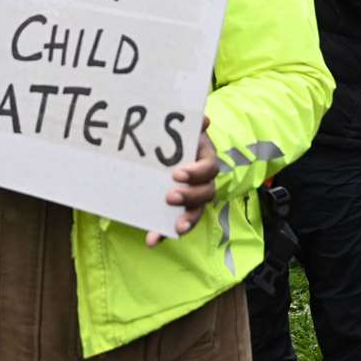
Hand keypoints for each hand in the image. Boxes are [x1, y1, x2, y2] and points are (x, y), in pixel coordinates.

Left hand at [146, 119, 218, 246]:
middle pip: (205, 193)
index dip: (196, 173)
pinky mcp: (179, 211)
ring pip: (196, 212)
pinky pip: (175, 225)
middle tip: (170, 197)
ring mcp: (193, 199)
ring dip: (187, 221)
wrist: (162, 151)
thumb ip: (191, 124)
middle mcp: (203, 182)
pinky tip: (152, 240)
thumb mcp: (183, 130)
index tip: (177, 174)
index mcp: (204, 160)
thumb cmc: (175, 139)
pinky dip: (165, 234)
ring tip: (176, 228)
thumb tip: (203, 120)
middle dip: (189, 197)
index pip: (208, 168)